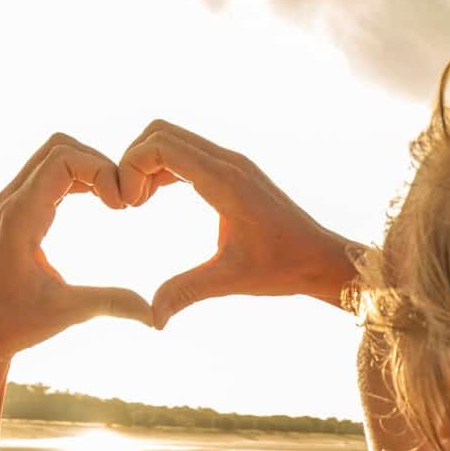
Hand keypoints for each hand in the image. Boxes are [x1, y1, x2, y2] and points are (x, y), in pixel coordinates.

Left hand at [0, 133, 154, 361]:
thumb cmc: (11, 323)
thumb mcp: (65, 313)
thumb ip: (110, 304)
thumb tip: (155, 314)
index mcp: (19, 217)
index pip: (62, 159)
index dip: (101, 170)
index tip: (122, 206)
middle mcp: (10, 201)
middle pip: (58, 147)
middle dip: (98, 163)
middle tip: (122, 199)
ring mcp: (9, 202)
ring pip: (52, 156)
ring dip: (88, 168)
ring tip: (114, 200)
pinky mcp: (14, 210)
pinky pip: (47, 174)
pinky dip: (77, 178)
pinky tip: (99, 202)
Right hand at [117, 119, 360, 326]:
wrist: (321, 258)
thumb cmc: (283, 266)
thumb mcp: (231, 280)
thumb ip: (186, 292)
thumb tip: (152, 318)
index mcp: (225, 181)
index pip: (162, 145)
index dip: (131, 167)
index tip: (128, 207)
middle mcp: (228, 162)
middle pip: (161, 132)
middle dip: (133, 161)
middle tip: (128, 204)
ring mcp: (232, 163)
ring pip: (173, 139)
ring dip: (148, 164)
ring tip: (138, 203)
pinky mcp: (234, 171)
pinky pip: (188, 153)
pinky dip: (164, 168)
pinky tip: (154, 199)